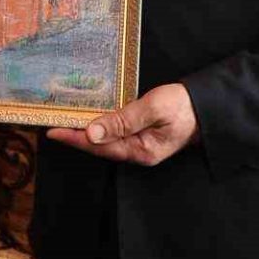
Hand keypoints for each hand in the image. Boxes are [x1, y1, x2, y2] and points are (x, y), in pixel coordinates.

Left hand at [47, 83, 198, 165]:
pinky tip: (89, 120)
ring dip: (85, 132)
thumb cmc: (183, 106)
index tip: (54, 131)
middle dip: (75, 137)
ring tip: (64, 122)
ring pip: (106, 141)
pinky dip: (100, 127)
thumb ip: (123, 120)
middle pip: (100, 147)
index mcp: (142, 151)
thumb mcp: (153, 109)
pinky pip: (115, 134)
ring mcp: (140, 145)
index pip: (101, 146)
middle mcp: (138, 152)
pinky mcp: (142, 136)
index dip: (75, 139)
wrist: (207, 106)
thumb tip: (92, 133)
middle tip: (52, 124)